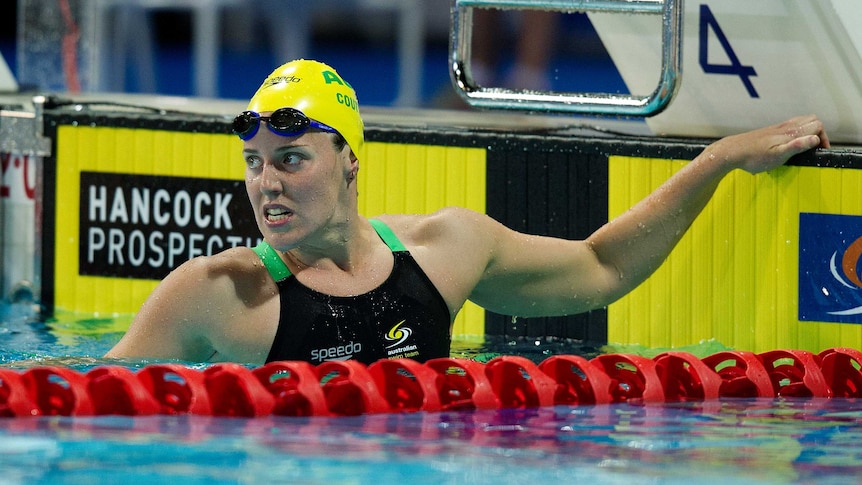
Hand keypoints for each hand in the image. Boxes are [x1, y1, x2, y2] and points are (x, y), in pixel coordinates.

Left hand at [706, 114, 829, 174]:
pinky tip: (789, 145)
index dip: (823, 138)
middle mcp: (785, 127)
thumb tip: (815, 138)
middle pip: (811, 120)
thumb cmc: (753, 157)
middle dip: (818, 132)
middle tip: (814, 148)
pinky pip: (790, 127)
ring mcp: (777, 128)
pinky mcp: (770, 132)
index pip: (817, 125)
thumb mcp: (777, 156)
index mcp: (790, 132)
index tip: (819, 151)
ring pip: (801, 122)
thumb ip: (797, 146)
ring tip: (804, 147)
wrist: (731, 152)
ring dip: (807, 132)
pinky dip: (796, 133)